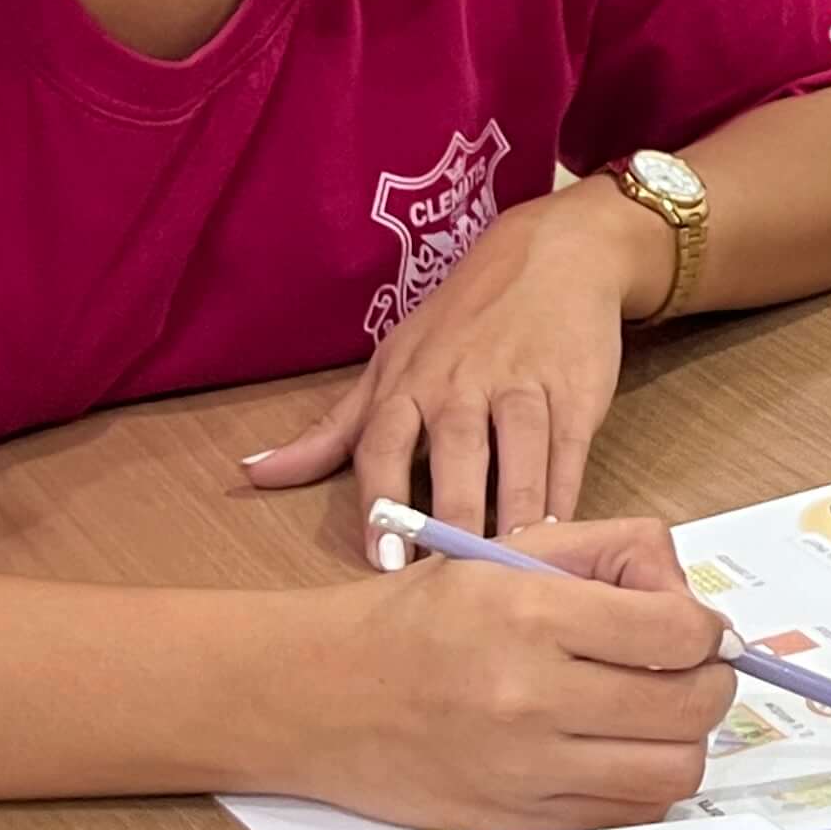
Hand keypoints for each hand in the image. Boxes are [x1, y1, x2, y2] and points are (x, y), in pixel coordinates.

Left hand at [239, 179, 668, 536]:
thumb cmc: (462, 321)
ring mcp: (522, 384)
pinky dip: (564, 493)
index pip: (385, 444)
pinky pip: (568, 449)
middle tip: (451, 575)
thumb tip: (255, 474)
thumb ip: (332, 431)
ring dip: (516, 509)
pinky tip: (561, 535)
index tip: (385, 561)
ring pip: (519, 451)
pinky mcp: (575, 391)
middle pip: (457, 452)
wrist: (553, 255)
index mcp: (408, 382)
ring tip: (514, 565)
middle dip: (454, 514)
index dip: (383, 502)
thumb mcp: (391, 364)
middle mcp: (462, 382)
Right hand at [291, 514, 736, 829]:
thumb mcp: (507, 552)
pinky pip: (627, 814)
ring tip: (654, 713)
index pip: (680, 633)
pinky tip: (617, 751)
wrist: (317, 695)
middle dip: (709, 682)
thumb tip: (692, 600)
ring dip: (684, 740)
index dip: (706, 629)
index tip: (691, 628)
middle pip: (692, 708)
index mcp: (531, 616)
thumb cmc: (416, 617)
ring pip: (674, 772)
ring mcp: (526, 771)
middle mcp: (532, 698)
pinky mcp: (518, 822)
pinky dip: (642, 783)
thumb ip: (612, 554)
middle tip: (686, 670)